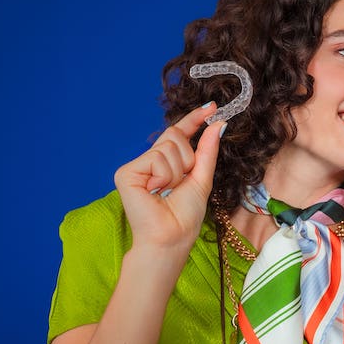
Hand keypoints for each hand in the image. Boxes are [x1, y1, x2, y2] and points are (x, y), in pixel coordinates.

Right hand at [113, 103, 223, 252]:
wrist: (171, 237)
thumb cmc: (184, 217)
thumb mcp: (202, 178)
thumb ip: (207, 150)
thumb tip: (218, 123)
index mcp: (166, 164)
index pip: (179, 134)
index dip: (194, 119)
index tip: (211, 106)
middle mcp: (149, 162)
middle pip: (174, 136)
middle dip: (187, 160)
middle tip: (180, 184)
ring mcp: (136, 167)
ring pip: (167, 147)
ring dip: (177, 172)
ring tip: (167, 192)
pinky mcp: (126, 172)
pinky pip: (156, 158)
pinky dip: (164, 176)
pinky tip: (155, 192)